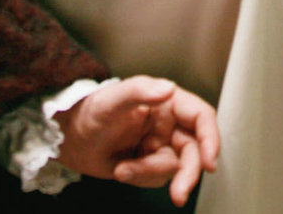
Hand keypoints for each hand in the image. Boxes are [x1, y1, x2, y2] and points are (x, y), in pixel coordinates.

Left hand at [56, 76, 219, 207]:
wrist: (71, 140)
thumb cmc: (90, 112)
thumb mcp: (112, 100)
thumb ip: (139, 91)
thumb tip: (168, 89)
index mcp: (167, 102)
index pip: (201, 117)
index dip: (211, 139)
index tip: (209, 163)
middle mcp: (168, 123)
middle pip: (194, 150)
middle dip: (187, 174)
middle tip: (178, 194)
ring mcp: (161, 145)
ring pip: (174, 169)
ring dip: (149, 174)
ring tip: (122, 170)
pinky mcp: (151, 164)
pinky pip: (157, 179)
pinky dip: (140, 178)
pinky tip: (121, 169)